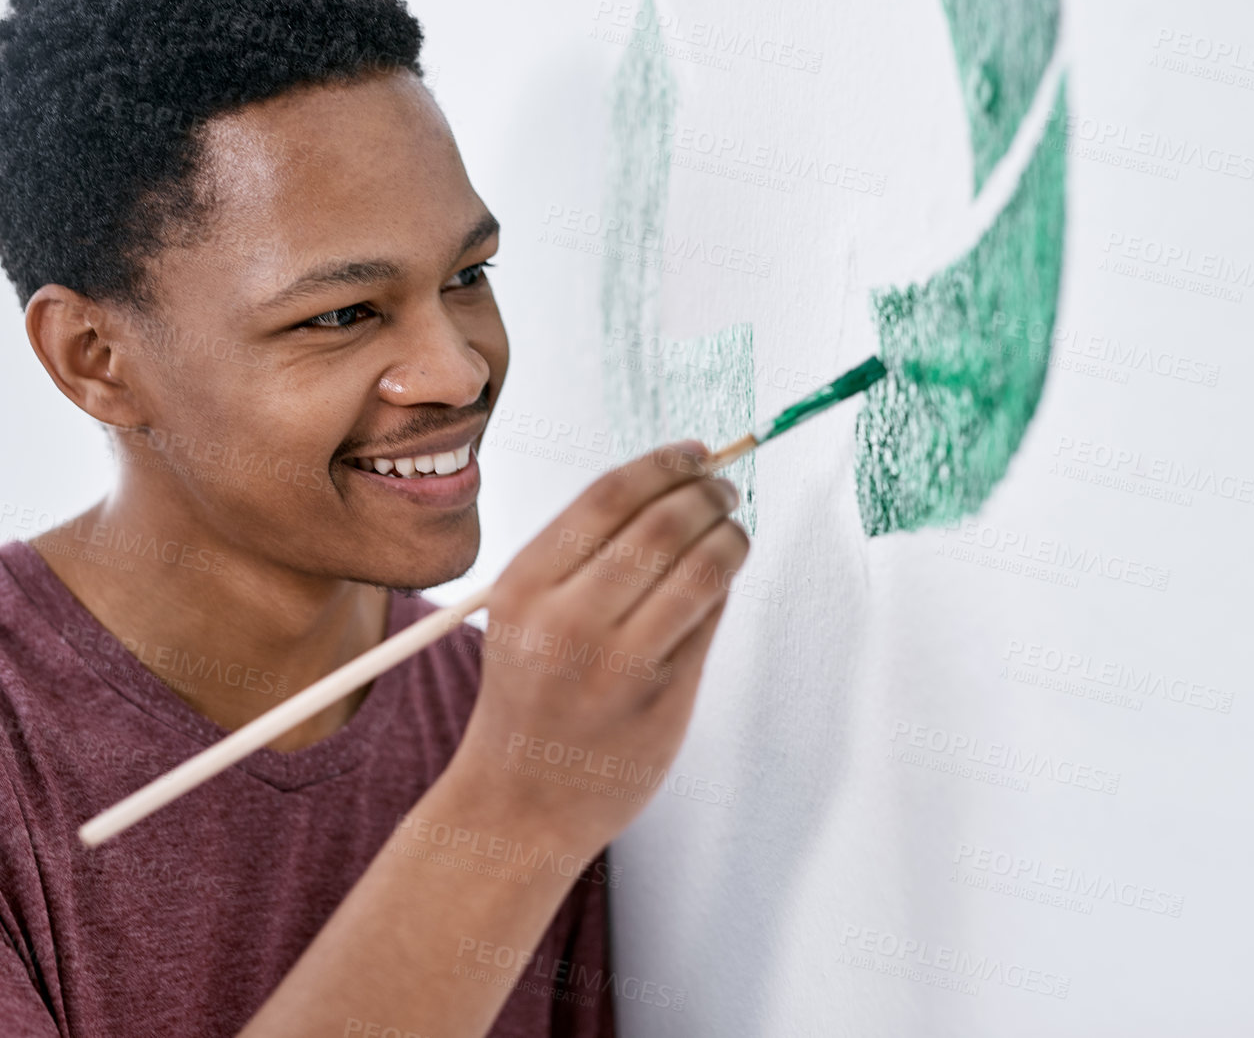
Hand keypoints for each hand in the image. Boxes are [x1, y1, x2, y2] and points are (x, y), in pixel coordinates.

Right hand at [447, 440, 749, 854]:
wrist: (520, 801)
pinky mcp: (663, 699)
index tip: (695, 452)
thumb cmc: (529, 695)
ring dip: (730, 536)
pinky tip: (719, 581)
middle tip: (725, 488)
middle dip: (707, 494)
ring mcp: (619, 665)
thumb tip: (673, 490)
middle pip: (661, 525)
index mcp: (524, 586)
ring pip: (701, 570)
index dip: (662, 464)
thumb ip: (585, 556)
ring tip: (733, 529)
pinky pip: (709, 621)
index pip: (608, 497)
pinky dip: (723, 589)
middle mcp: (568, 621)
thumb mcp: (527, 614)